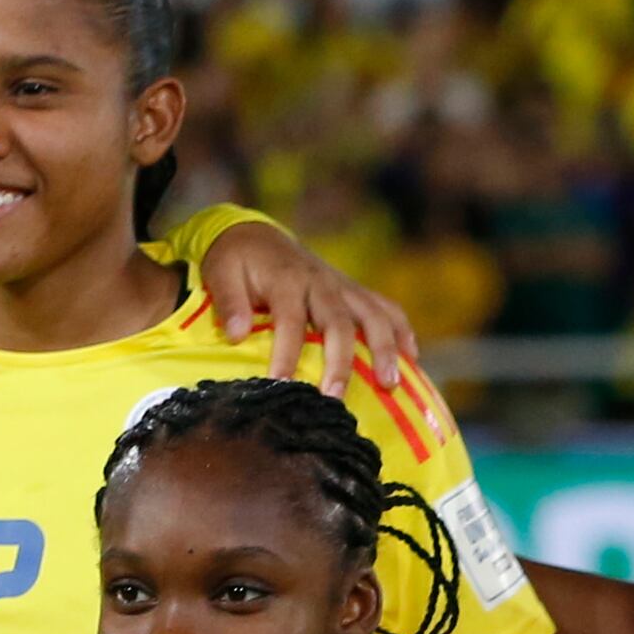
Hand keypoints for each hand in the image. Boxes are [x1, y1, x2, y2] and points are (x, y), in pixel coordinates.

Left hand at [193, 219, 422, 398]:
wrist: (255, 235)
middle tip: (334, 398)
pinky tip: (412, 359)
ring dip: (384, 350)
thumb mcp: (220, 274)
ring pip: (373, 315)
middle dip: (340, 362)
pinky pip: (385, 308)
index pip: (290, 320)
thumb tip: (237, 335)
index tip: (281, 385)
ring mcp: (342, 286)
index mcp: (287, 280)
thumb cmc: (235, 262)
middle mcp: (321, 282)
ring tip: (390, 385)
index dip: (287, 354)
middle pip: (339, 323)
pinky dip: (402, 331)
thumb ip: (229, 303)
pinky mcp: (352, 291)